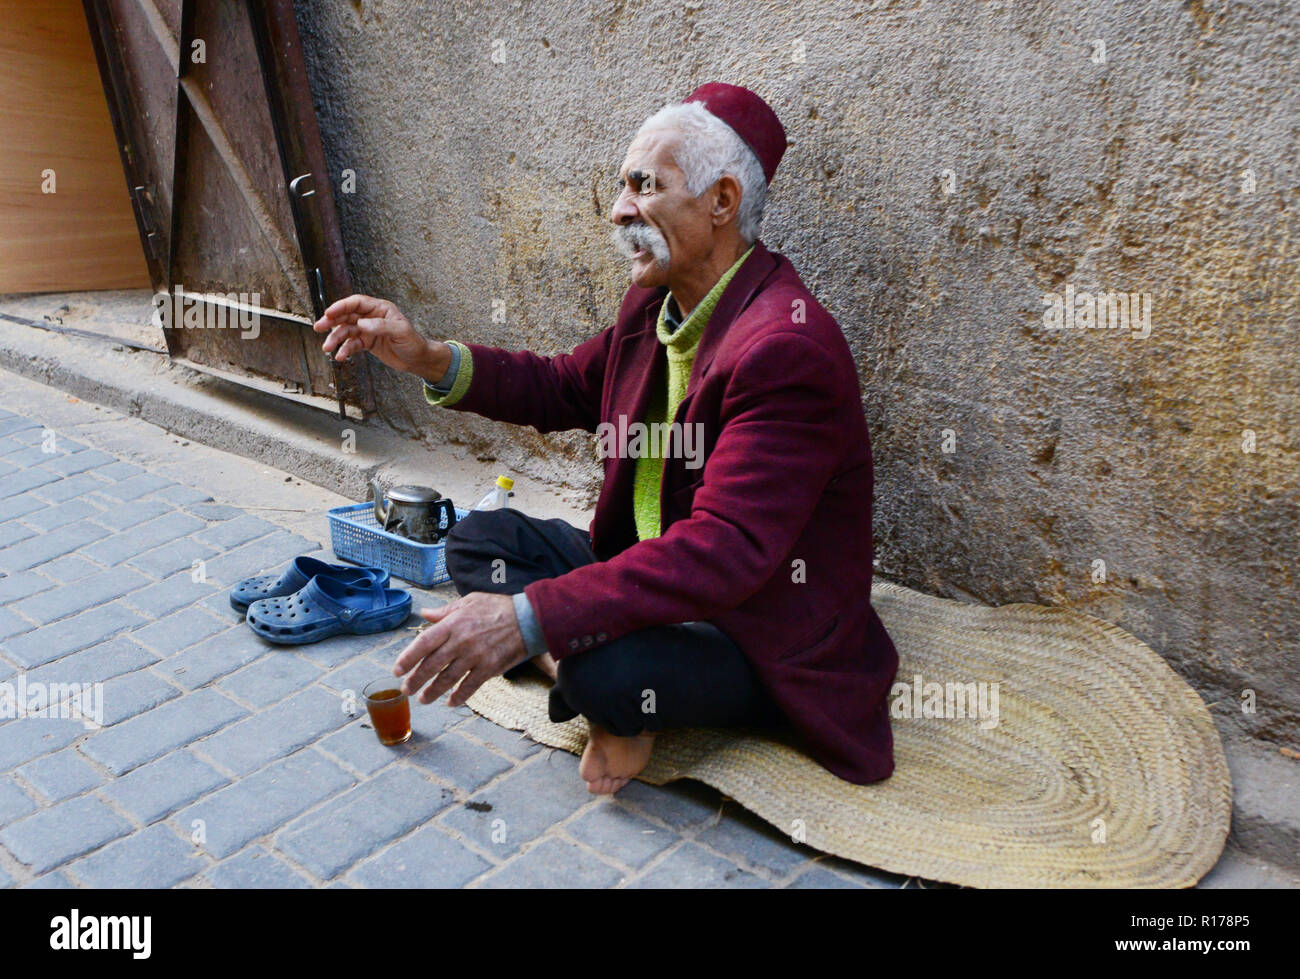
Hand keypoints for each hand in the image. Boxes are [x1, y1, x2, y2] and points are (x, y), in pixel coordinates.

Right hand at [312, 293, 449, 381]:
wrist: (418, 359)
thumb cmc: (413, 342)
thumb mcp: (400, 332)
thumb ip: (381, 326)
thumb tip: (361, 324)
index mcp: (380, 308)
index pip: (356, 303)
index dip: (341, 306)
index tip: (329, 313)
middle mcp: (371, 317)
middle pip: (347, 315)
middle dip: (332, 321)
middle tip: (319, 327)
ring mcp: (368, 330)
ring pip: (346, 331)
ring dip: (335, 338)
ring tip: (327, 348)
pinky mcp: (367, 342)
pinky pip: (352, 344)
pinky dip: (345, 350)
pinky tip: (340, 356)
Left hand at [393, 592, 527, 707]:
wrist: (527, 618)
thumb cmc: (497, 607)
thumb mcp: (469, 602)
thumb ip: (445, 611)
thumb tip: (425, 614)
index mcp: (453, 624)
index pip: (423, 643)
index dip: (407, 658)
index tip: (397, 670)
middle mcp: (461, 641)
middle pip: (431, 665)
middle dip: (416, 680)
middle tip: (406, 690)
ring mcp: (475, 656)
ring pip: (448, 679)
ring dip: (433, 692)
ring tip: (424, 699)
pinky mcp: (489, 668)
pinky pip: (470, 686)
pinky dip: (459, 696)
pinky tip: (451, 702)